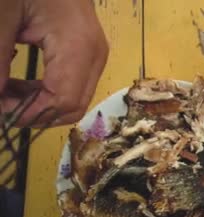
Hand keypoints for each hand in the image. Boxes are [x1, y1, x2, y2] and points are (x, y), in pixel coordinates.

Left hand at [0, 0, 107, 126]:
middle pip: (73, 107)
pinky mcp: (88, 53)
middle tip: (1, 106)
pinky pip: (72, 85)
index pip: (62, 101)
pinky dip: (45, 93)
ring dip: (38, 105)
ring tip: (5, 94)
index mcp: (78, 46)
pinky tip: (18, 84)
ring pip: (73, 100)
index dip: (29, 114)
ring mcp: (95, 55)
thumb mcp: (3, 15)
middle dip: (35, 114)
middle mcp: (95, 56)